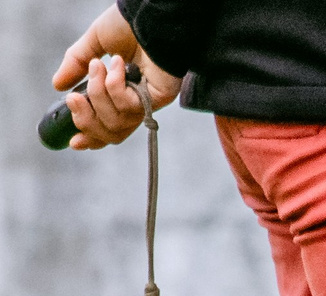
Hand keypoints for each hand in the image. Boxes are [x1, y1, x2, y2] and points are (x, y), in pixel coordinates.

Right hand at [53, 6, 176, 149]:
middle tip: (74, 97)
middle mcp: (136, 102)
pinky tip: (119, 65)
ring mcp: (149, 102)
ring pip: (117, 121)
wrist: (149, 15)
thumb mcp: (94, 44)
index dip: (91, 137)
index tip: (73, 142)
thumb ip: (76, 64)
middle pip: (112, 133)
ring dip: (98, 93)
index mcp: (121, 93)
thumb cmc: (128, 25)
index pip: (109, 127)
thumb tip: (58, 85)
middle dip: (86, 118)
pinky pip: (128, 105)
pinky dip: (115, 84)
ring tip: (98, 66)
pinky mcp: (159, 97)